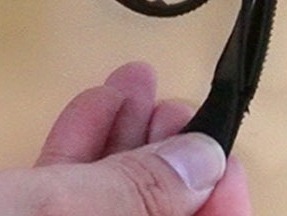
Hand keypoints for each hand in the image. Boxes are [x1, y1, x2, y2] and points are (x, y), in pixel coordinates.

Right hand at [0, 63, 249, 215]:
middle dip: (170, 154)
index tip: (224, 150)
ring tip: (136, 83)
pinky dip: (78, 155)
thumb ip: (137, 193)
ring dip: (125, 141)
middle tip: (175, 102)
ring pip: (111, 203)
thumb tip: (204, 163)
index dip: (226, 200)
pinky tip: (92, 107)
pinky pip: (66, 205)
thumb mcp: (60, 215)